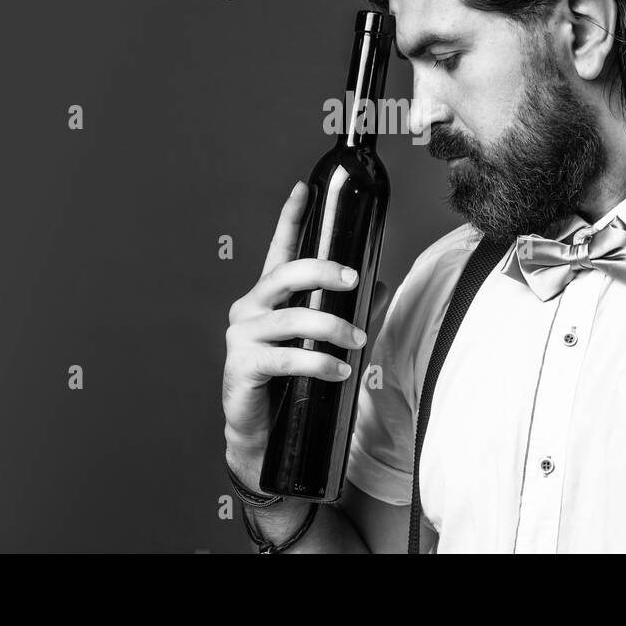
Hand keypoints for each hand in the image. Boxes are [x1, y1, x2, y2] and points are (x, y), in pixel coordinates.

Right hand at [222, 180, 391, 492]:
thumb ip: (352, 311)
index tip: (303, 188)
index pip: (279, 248)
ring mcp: (242, 336)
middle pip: (285, 274)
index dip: (290, 217)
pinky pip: (285, 357)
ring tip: (357, 341)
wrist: (265, 438)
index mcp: (269, 297)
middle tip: (354, 281)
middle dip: (323, 271)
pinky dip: (317, 362)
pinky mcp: (241, 365)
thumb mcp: (324, 341)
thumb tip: (384, 285)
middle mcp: (250, 308)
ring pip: (290, 318)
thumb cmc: (291, 384)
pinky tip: (339, 370)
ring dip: (331, 327)